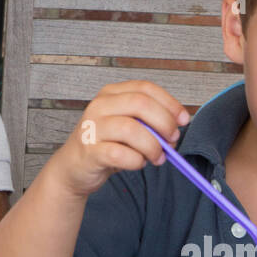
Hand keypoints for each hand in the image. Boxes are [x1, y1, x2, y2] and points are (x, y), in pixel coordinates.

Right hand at [47, 80, 189, 199]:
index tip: (183, 119)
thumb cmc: (104, 145)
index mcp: (111, 94)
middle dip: (164, 122)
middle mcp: (99, 106)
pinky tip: (138, 163)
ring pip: (131, 129)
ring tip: (157, 157)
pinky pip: (120, 154)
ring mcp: (92, 128)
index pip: (145, 88)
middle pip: (140, 104)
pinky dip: (136, 161)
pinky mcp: (89, 150)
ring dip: (152, 146)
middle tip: (172, 140)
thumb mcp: (127, 125)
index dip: (169, 103)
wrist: (73, 168)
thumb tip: (177, 125)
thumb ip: (149, 121)